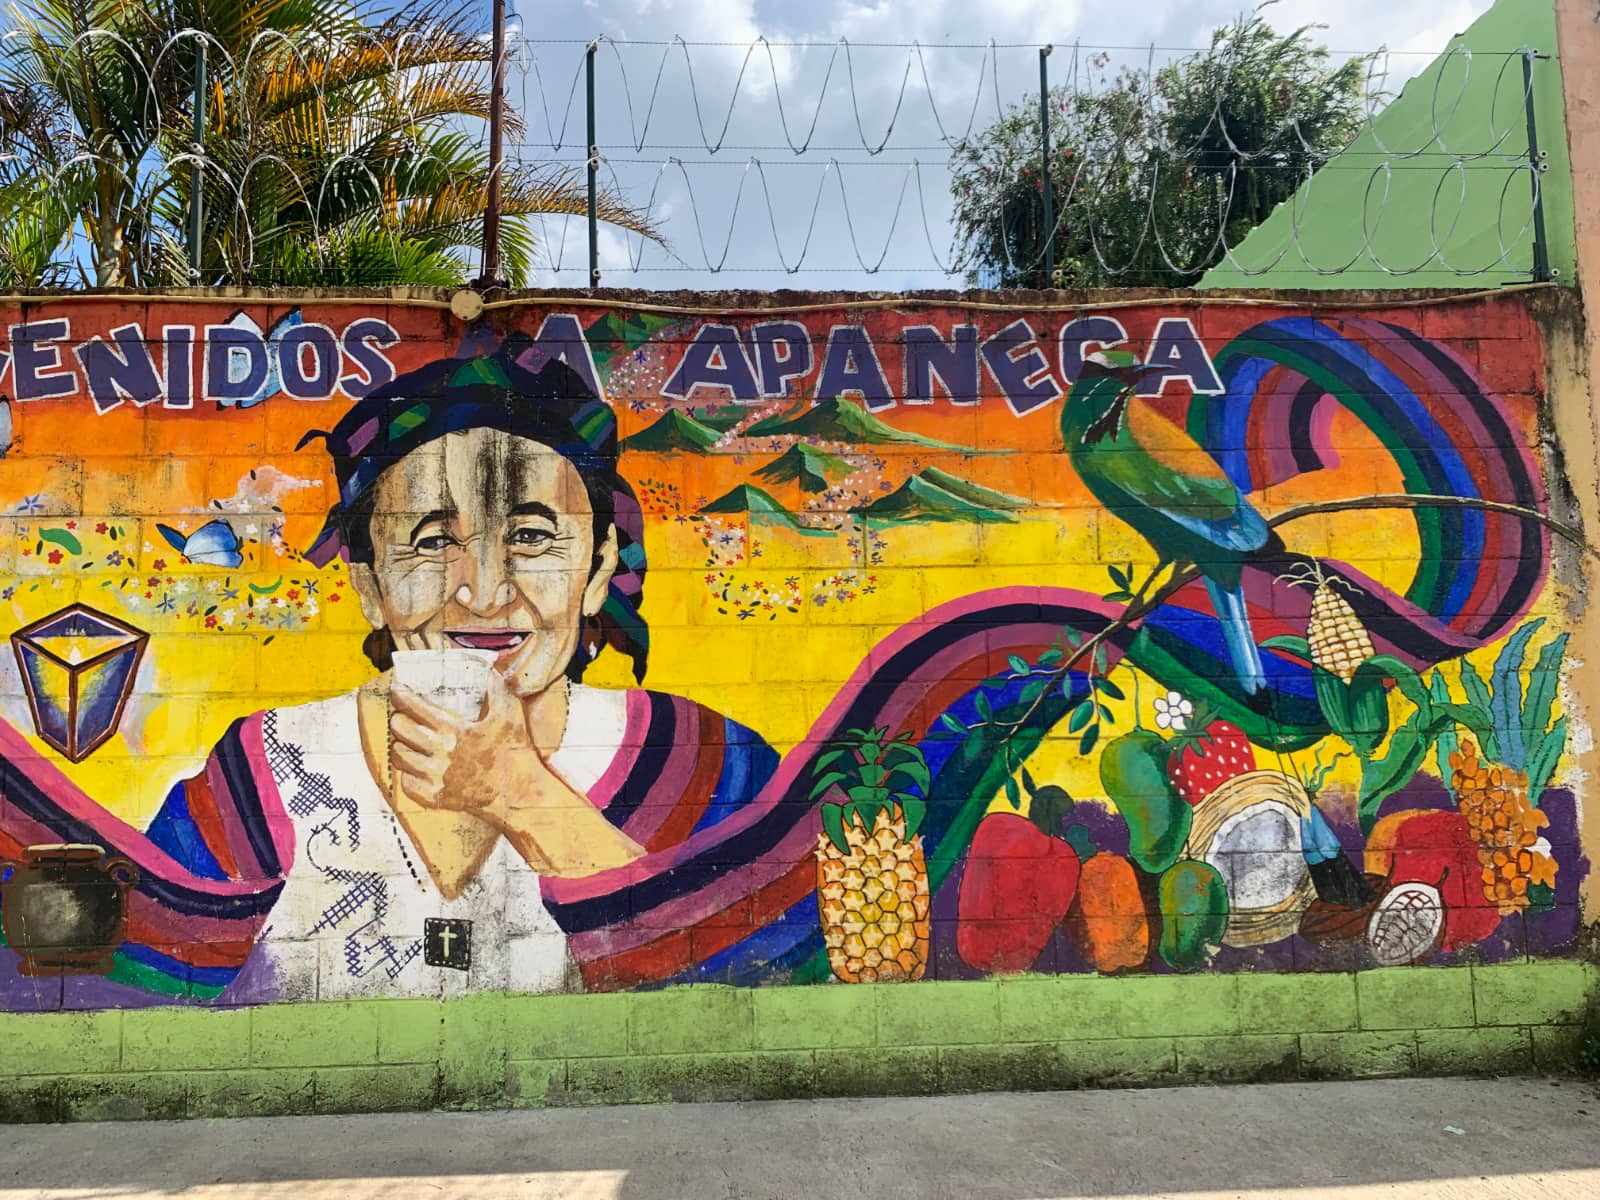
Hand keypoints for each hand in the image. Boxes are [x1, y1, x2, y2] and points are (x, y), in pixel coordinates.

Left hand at [387, 671, 644, 877]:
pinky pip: (406, 784)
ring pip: (399, 756)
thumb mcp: (509, 714)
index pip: (416, 708)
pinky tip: (415, 766)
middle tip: (402, 716)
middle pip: (401, 730)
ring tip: (406, 740)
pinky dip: (407, 773)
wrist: (517, 791)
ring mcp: (436, 778)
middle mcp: (441, 754)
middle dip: (398, 719)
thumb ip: (496, 689)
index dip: (401, 696)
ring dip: (400, 745)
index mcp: (455, 731)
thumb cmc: (513, 751)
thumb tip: (488, 668)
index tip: (397, 691)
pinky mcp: (435, 798)